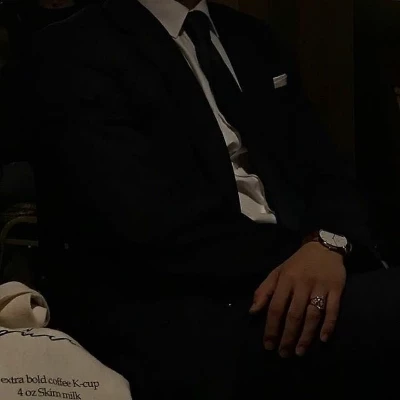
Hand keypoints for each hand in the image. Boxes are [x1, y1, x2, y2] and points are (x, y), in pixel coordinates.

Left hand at [249, 242, 345, 357]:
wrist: (323, 247)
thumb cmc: (297, 264)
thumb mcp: (277, 272)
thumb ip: (264, 291)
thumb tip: (252, 311)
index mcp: (285, 279)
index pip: (276, 307)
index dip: (271, 327)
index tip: (268, 344)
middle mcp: (302, 284)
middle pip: (294, 314)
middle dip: (287, 336)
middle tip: (283, 354)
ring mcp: (320, 287)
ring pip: (313, 314)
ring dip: (306, 335)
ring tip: (299, 351)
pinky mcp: (336, 289)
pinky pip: (333, 310)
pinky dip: (329, 325)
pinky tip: (323, 339)